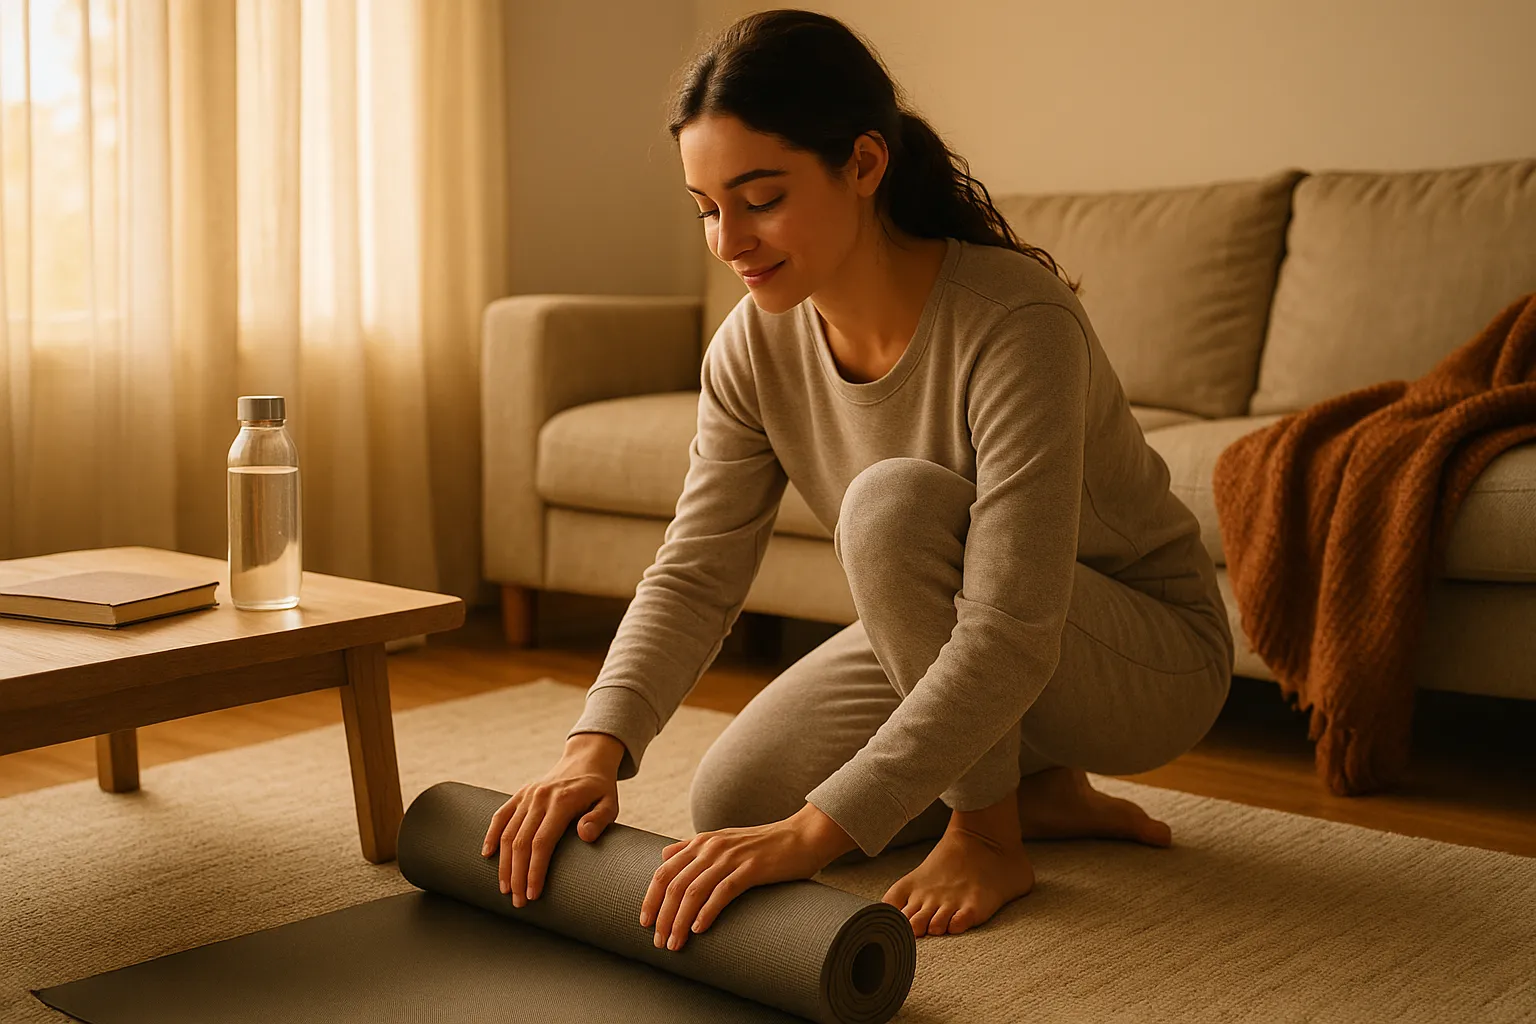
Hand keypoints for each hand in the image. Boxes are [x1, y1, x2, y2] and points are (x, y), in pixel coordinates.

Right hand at [480, 734, 624, 906]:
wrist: (586, 760)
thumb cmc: (600, 789)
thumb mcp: (610, 802)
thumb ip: (600, 819)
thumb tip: (585, 835)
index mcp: (562, 801)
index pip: (542, 842)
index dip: (535, 870)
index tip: (533, 894)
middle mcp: (541, 797)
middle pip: (521, 842)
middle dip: (517, 875)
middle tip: (518, 902)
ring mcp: (528, 795)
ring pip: (507, 833)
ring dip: (504, 864)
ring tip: (505, 889)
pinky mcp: (520, 794)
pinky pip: (500, 816)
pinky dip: (491, 835)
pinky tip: (487, 856)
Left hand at [641, 802, 857, 951]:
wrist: (802, 837)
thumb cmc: (763, 845)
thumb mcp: (723, 840)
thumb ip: (693, 847)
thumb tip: (664, 855)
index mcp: (702, 842)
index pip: (664, 871)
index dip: (651, 898)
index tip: (645, 922)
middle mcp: (711, 848)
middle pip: (674, 884)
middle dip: (662, 916)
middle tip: (658, 942)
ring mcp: (731, 858)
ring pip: (693, 891)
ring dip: (680, 921)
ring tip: (674, 944)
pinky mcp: (751, 869)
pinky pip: (722, 892)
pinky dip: (707, 912)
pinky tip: (699, 929)